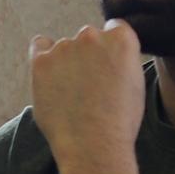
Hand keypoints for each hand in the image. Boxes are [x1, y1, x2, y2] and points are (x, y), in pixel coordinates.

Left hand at [29, 18, 145, 167]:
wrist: (93, 144)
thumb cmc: (119, 121)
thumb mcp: (135, 83)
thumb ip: (121, 60)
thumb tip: (110, 55)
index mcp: (121, 39)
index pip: (115, 28)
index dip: (111, 50)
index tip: (108, 67)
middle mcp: (92, 36)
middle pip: (88, 38)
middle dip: (89, 56)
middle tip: (89, 85)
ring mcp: (64, 47)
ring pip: (64, 47)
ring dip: (66, 62)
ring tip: (71, 94)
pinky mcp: (41, 61)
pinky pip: (39, 46)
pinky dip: (43, 57)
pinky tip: (49, 76)